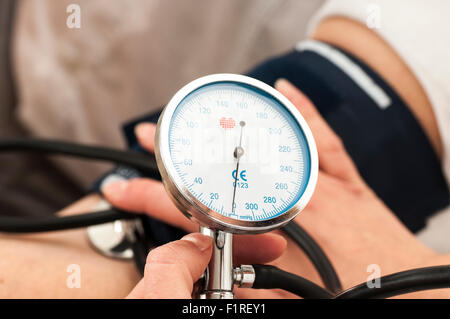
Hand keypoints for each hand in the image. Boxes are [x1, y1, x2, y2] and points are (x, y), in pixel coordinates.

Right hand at [104, 79, 438, 297]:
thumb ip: (244, 283)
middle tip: (146, 137)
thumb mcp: (282, 297)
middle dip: (175, 154)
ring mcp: (314, 180)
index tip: (124, 187)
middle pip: (215, 167)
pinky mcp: (343, 175)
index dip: (150, 199)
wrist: (408, 293)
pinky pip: (322, 135)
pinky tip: (286, 89)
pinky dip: (305, 109)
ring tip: (191, 115)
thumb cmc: (351, 296)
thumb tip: (210, 275)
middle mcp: (284, 197)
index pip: (191, 209)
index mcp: (263, 230)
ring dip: (220, 127)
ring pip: (260, 145)